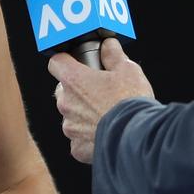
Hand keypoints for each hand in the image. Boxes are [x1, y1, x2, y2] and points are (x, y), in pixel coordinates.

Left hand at [48, 38, 154, 163]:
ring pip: (71, 116)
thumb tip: (108, 45)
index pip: (56, 63)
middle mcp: (66, 103)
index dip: (66, 61)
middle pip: (64, 91)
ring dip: (83, 114)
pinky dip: (88, 137)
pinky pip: (78, 139)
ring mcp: (70, 127)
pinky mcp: (77, 148)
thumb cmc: (131, 101)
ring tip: (106, 115)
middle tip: (100, 91)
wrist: (137, 137)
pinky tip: (106, 133)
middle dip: (78, 90)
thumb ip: (113, 55)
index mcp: (74, 80)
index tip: (77, 63)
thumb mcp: (127, 69)